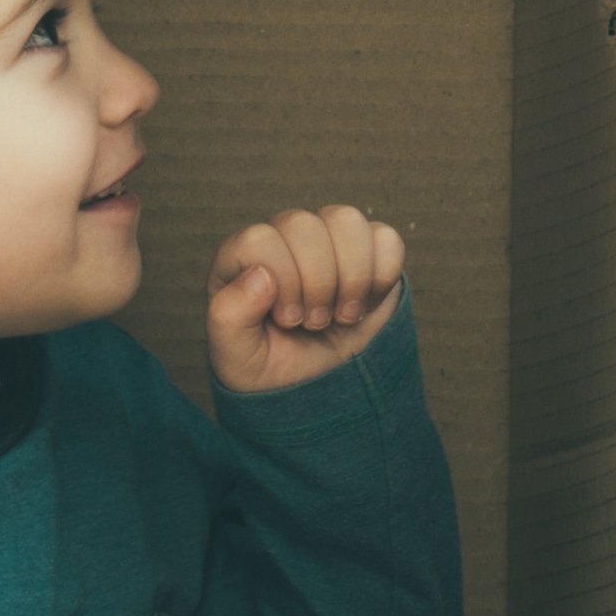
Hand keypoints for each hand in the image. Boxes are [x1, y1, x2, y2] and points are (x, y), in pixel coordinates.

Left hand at [209, 203, 405, 394]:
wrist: (318, 394)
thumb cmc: (270, 369)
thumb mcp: (234, 356)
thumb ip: (229, 315)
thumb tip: (261, 275)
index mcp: (243, 258)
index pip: (260, 239)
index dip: (282, 281)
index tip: (289, 321)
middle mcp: (284, 240)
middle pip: (303, 225)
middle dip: (316, 283)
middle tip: (315, 323)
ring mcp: (328, 242)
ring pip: (346, 220)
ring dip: (352, 277)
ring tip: (343, 315)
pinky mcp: (370, 254)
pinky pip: (385, 238)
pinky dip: (382, 276)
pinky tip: (366, 305)